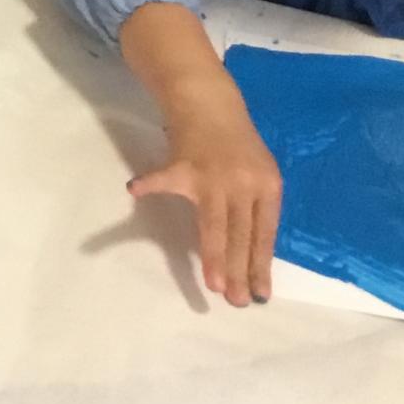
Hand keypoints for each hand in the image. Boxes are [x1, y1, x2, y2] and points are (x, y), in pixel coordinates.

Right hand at [128, 82, 280, 307]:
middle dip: (238, 270)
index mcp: (267, 185)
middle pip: (241, 234)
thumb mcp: (260, 171)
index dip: (261, 264)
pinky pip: (165, 181)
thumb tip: (251, 255)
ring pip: (214, 223)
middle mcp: (243, 183)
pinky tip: (136, 192)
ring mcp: (213, 175)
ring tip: (211, 284)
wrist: (212, 101)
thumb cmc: (238, 143)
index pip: (265, 233)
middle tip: (237, 301)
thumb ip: (255, 207)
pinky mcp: (183, 166)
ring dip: (212, 254)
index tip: (261, 294)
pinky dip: (150, 186)